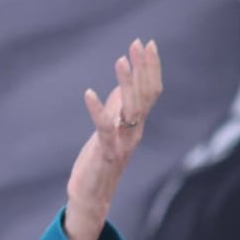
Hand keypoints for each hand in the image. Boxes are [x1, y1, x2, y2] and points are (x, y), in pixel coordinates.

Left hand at [64, 39, 162, 239]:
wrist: (92, 196)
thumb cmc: (99, 161)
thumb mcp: (110, 128)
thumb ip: (118, 108)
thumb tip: (121, 84)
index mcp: (136, 124)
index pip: (151, 91)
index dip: (150, 67)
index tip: (147, 43)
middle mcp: (135, 131)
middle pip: (146, 95)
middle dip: (144, 68)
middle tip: (139, 43)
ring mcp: (122, 142)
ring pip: (131, 108)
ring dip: (127, 83)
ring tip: (120, 59)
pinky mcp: (106, 152)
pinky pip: (103, 127)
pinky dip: (97, 110)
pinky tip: (88, 93)